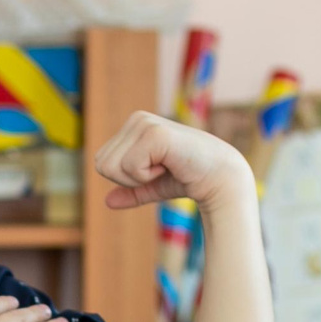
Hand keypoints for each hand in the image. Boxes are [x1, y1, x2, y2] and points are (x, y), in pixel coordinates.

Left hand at [94, 109, 252, 211]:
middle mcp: (137, 119)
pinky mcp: (154, 133)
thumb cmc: (188, 179)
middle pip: (102, 165)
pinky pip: (130, 168)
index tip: (155, 171)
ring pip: (112, 167)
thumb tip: (107, 201)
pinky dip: (148, 176)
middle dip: (129, 179)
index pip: (101, 162)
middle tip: (160, 171)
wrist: (219, 178)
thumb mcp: (154, 186)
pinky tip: (170, 165)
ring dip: (139, 178)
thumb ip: (132, 191)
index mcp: (133, 126)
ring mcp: (144, 123)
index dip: (125, 178)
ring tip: (165, 167)